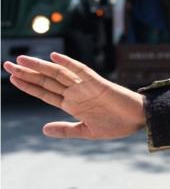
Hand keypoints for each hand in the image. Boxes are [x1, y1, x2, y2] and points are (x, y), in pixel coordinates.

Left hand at [3, 52, 145, 139]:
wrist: (138, 119)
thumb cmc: (116, 124)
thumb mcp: (87, 131)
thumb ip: (66, 129)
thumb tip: (43, 129)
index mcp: (72, 104)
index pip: (45, 93)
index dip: (29, 86)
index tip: (12, 79)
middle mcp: (75, 93)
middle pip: (47, 80)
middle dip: (27, 73)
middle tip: (7, 65)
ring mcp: (85, 87)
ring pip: (59, 74)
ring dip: (40, 67)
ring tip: (22, 59)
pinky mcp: (97, 83)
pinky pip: (81, 71)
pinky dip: (69, 63)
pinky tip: (56, 57)